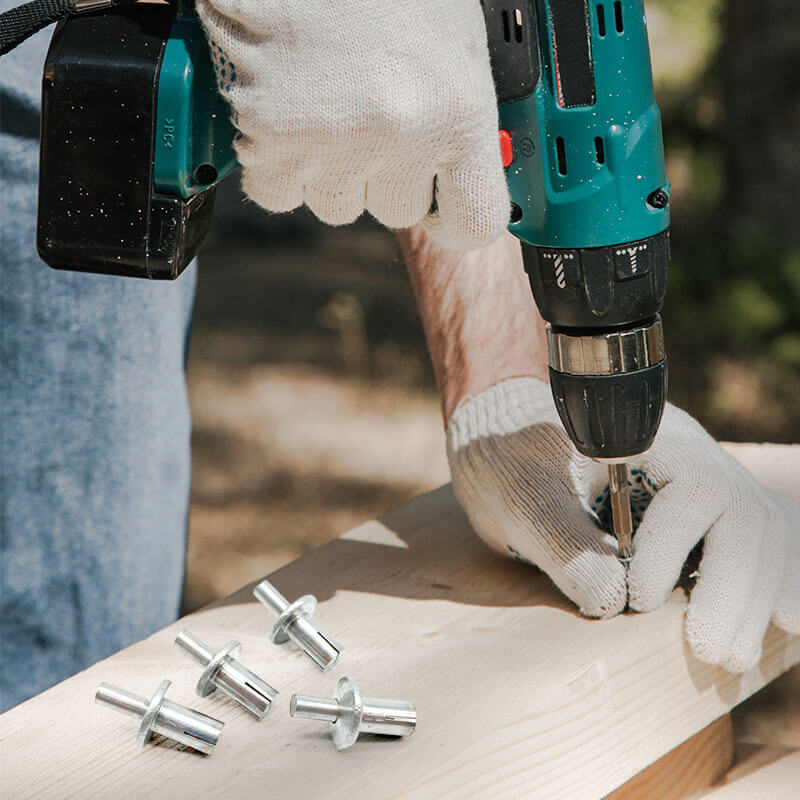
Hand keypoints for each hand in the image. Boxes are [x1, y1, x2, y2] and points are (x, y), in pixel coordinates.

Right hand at [196, 0, 508, 248]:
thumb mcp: (454, 40)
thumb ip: (455, 114)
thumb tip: (452, 174)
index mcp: (461, 109)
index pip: (473, 221)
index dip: (454, 217)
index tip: (442, 205)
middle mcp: (402, 135)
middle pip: (396, 210)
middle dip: (384, 174)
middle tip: (370, 114)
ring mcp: (333, 139)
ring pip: (334, 205)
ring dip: (329, 170)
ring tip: (326, 101)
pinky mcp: (270, 132)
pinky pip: (275, 192)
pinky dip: (275, 165)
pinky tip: (285, 114)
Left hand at [447, 377, 799, 671]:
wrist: (511, 444)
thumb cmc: (511, 461)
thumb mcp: (519, 495)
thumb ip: (559, 539)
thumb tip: (610, 599)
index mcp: (643, 439)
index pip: (693, 489)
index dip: (677, 548)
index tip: (638, 596)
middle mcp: (686, 458)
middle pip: (744, 516)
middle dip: (736, 588)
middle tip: (711, 653)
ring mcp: (703, 484)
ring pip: (762, 532)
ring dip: (758, 595)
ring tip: (733, 655)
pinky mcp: (707, 517)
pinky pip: (759, 543)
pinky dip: (772, 579)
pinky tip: (780, 618)